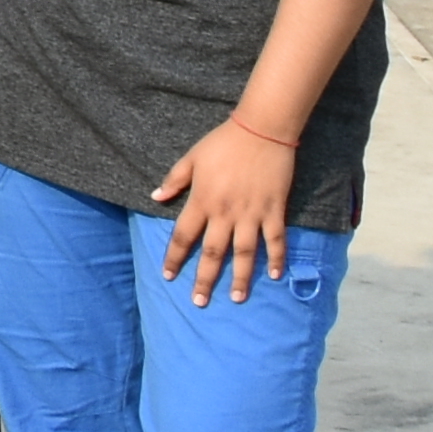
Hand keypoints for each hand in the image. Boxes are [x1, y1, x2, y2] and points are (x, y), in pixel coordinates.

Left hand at [154, 118, 298, 297]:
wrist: (262, 129)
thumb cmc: (223, 142)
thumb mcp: (191, 158)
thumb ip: (174, 180)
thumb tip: (155, 197)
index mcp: (202, 200)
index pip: (183, 236)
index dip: (174, 257)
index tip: (168, 276)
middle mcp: (225, 212)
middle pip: (212, 252)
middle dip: (205, 279)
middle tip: (199, 302)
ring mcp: (251, 213)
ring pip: (244, 253)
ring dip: (240, 277)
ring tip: (237, 298)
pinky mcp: (274, 210)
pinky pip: (275, 239)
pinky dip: (276, 258)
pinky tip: (276, 275)